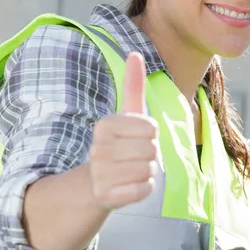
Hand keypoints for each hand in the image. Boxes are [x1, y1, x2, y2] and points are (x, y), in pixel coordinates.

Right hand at [89, 52, 158, 209]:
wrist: (97, 182)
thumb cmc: (121, 142)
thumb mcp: (127, 113)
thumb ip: (133, 84)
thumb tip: (135, 53)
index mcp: (105, 125)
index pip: (151, 128)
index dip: (151, 134)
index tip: (137, 137)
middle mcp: (98, 148)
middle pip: (151, 149)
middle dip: (151, 154)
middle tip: (134, 155)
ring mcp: (100, 173)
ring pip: (149, 170)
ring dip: (148, 171)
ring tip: (132, 169)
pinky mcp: (106, 196)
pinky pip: (143, 190)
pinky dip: (143, 188)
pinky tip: (130, 185)